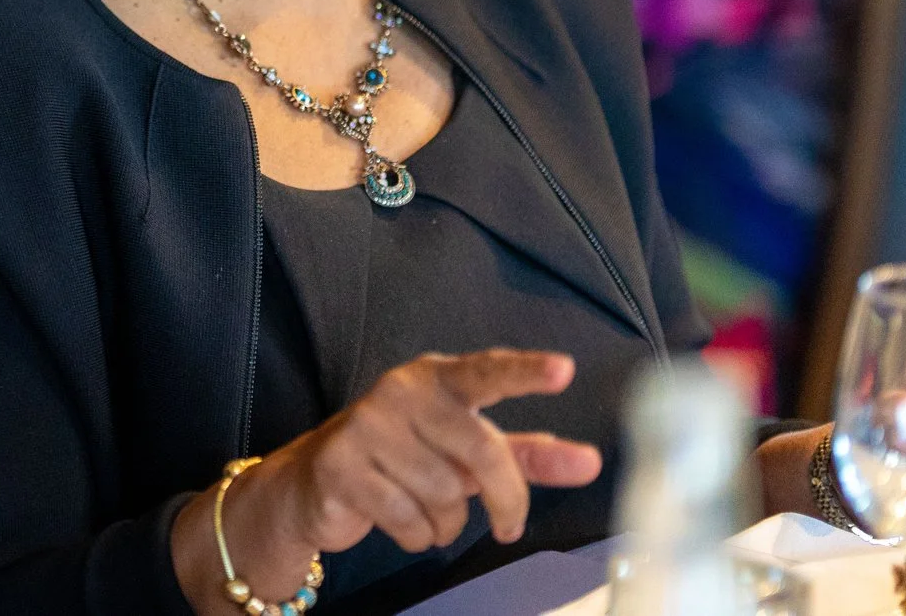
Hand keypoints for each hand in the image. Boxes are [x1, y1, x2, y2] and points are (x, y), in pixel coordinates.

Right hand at [194, 350, 601, 605]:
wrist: (314, 482)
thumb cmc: (405, 460)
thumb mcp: (466, 455)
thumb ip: (526, 456)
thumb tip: (590, 462)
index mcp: (436, 379)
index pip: (487, 372)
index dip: (525, 372)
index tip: (565, 370)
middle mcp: (400, 392)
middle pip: (481, 451)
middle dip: (506, 500)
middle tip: (509, 527)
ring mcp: (366, 426)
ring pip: (444, 494)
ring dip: (449, 524)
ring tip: (430, 515)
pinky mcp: (341, 465)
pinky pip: (407, 518)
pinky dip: (416, 536)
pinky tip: (400, 522)